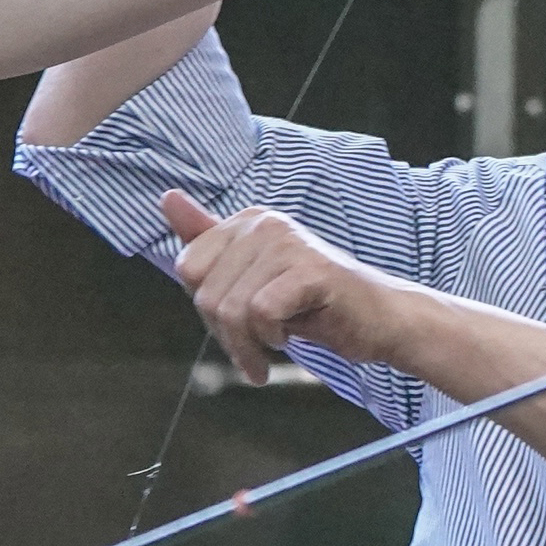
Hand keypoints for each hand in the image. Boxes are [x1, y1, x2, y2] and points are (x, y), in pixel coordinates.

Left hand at [162, 191, 417, 381]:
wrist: (379, 320)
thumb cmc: (313, 303)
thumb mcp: (252, 275)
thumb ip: (208, 239)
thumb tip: (166, 197)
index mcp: (246, 221)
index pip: (189, 271)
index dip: (210, 310)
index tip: (238, 326)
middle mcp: (265, 223)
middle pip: (206, 294)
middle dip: (227, 334)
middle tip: (257, 346)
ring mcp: (288, 243)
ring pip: (232, 309)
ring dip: (249, 345)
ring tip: (273, 348)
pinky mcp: (310, 270)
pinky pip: (262, 314)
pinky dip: (272, 339)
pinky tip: (293, 337)